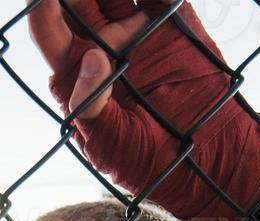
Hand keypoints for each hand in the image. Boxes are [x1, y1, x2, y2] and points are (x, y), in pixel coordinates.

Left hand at [28, 0, 259, 220]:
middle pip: (80, 1)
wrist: (215, 163)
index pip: (50, 32)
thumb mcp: (112, 146)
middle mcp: (104, 46)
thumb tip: (91, 57)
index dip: (43, 7)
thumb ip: (92, 108)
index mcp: (78, 76)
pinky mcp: (176, 23)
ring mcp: (140, 32)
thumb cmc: (153, 165)